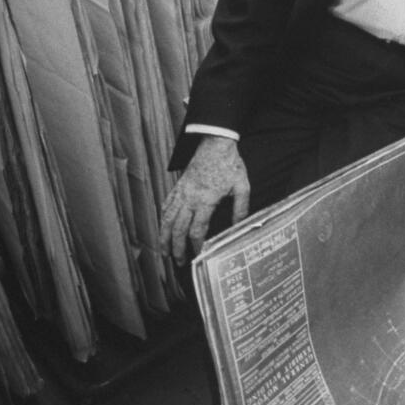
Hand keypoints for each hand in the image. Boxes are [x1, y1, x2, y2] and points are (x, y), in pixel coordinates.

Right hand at [160, 136, 250, 264]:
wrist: (216, 142)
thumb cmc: (230, 164)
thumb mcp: (242, 186)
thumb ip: (241, 209)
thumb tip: (240, 227)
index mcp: (205, 200)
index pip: (197, 230)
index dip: (196, 245)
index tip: (198, 255)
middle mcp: (190, 198)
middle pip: (178, 228)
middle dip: (176, 247)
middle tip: (178, 262)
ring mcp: (182, 192)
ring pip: (168, 218)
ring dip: (164, 236)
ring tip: (163, 251)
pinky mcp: (179, 186)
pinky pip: (167, 204)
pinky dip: (163, 218)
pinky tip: (162, 226)